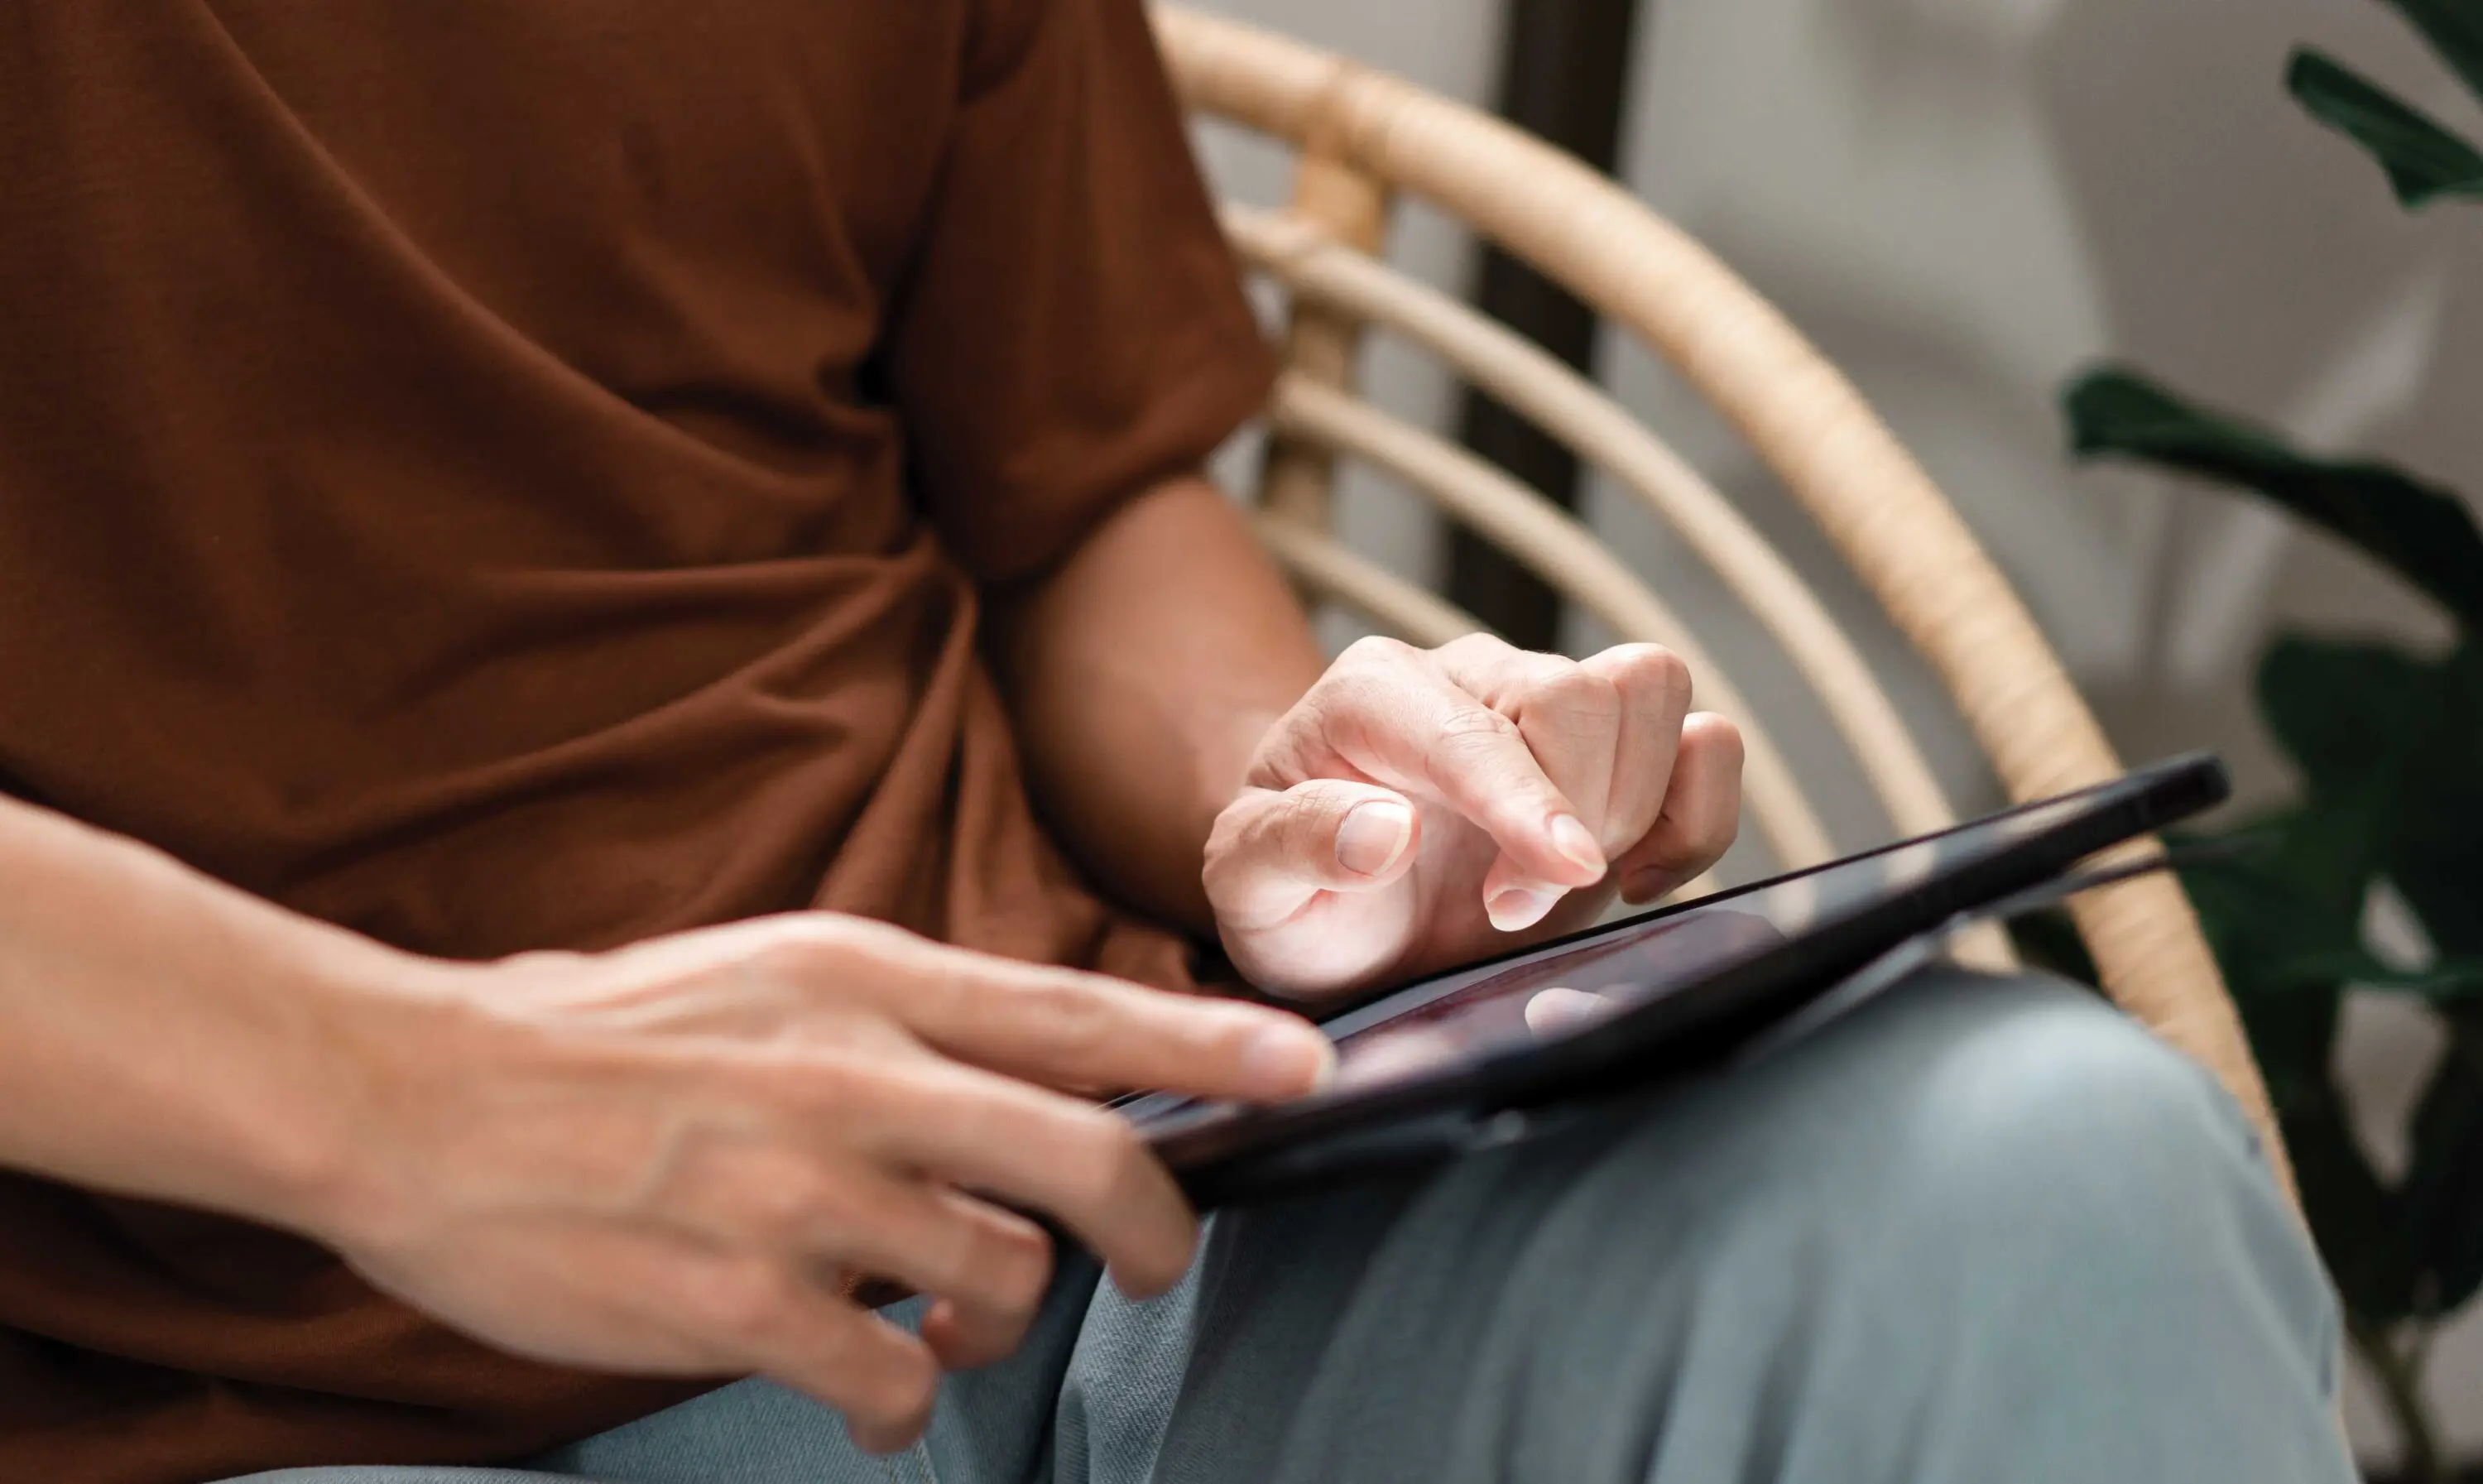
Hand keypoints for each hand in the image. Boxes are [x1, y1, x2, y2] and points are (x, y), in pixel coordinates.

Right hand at [293, 915, 1332, 1453]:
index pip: (1075, 1014)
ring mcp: (799, 1195)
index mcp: (863, 981)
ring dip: (994, 1317)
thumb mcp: (771, 975)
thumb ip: (905, 1020)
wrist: (414, 1097)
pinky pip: (893, 1382)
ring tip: (932, 1317)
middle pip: (1083, 1158)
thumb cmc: (602, 1040)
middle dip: (1153, 1226)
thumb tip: (1037, 1078)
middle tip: (1154, 1262)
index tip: (1306, 1071)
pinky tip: (860, 1380)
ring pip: (996, 1277)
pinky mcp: (739, 1304)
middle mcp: (852, 1077)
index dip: (1206, 1050)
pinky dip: (902, 1398)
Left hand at [1204, 635, 1742, 997]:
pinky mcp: (1616, 755)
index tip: (1556, 877)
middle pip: (1580, 691)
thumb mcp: (1247, 889)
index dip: (1524, 799)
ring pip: (1654, 689)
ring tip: (1568, 885)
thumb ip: (1291, 847)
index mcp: (1369, 692)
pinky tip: (1640, 877)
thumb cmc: (1292, 896)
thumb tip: (1381, 829)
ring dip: (1638, 803)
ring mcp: (1547, 705)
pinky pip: (1707, 743)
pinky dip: (1700, 814)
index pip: (1470, 725)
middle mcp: (1468, 677)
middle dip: (1573, 812)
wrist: (1339, 920)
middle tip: (1509, 911)